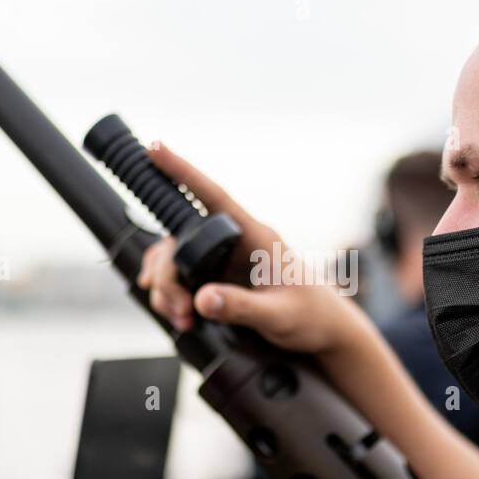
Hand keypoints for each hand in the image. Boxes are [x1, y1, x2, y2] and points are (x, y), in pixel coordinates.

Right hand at [137, 142, 360, 353]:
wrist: (323, 332)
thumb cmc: (309, 316)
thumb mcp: (277, 316)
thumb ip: (240, 307)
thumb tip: (201, 299)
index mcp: (255, 236)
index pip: (214, 195)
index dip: (183, 170)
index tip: (156, 147)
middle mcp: (234, 242)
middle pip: (180, 240)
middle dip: (167, 275)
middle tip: (180, 309)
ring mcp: (222, 261)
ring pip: (173, 261)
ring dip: (166, 289)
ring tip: (182, 319)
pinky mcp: (216, 279)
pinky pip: (179, 278)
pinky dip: (170, 296)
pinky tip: (179, 316)